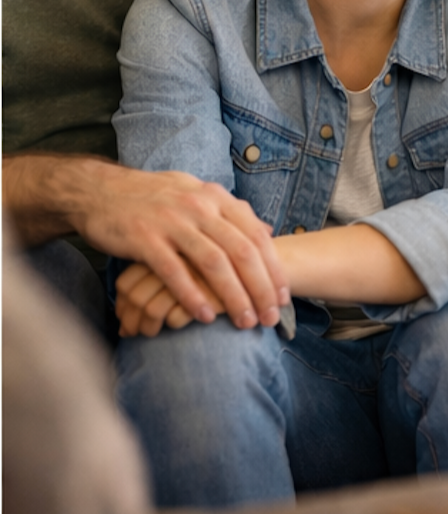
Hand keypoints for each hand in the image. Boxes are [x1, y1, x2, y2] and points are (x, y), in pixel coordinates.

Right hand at [3, 154, 290, 326]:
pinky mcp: (144, 238)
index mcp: (214, 197)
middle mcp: (198, 206)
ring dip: (233, 297)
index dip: (273, 268)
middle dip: (261, 289)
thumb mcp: (196, 194)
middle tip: (270, 318)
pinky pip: (174, 272)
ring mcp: (171, 221)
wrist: (98, 190)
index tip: (283, 297)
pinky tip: (206, 317)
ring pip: (214, 264)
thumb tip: (266, 230)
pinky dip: (192, 296)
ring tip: (245, 322)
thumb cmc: (154, 199)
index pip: (255, 236)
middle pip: (241, 252)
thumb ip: (231, 213)